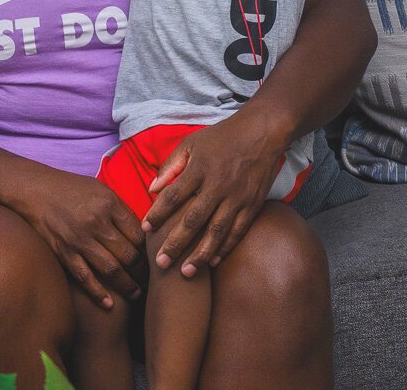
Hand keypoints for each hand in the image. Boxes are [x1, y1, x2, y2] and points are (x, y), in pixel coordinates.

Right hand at [11, 170, 145, 309]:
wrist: (33, 188)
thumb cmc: (70, 188)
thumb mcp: (100, 189)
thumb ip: (121, 210)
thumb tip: (144, 231)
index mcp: (109, 204)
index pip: (139, 235)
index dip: (151, 252)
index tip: (156, 262)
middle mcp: (96, 222)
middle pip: (129, 255)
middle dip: (144, 273)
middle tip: (152, 283)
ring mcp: (79, 238)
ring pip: (112, 270)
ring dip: (127, 286)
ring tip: (136, 294)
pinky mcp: (63, 251)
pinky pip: (84, 277)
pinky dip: (98, 293)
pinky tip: (109, 304)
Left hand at [141, 109, 288, 277]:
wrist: (261, 133)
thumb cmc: (221, 138)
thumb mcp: (191, 143)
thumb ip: (171, 166)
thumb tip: (152, 189)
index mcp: (199, 169)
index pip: (173, 195)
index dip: (158, 213)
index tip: (145, 229)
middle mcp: (217, 186)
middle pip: (193, 219)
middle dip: (176, 243)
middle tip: (161, 263)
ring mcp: (237, 197)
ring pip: (216, 231)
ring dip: (201, 253)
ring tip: (187, 273)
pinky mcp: (252, 205)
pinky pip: (237, 231)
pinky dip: (225, 247)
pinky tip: (213, 262)